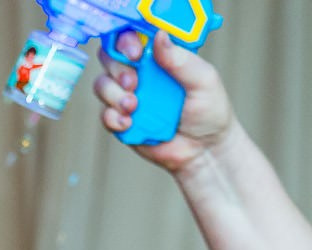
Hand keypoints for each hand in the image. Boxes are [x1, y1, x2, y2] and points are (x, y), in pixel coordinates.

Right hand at [93, 29, 237, 174]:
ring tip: (133, 106)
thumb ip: (180, 59)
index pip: (132, 38)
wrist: (203, 151)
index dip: (126, 41)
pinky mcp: (122, 121)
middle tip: (134, 83)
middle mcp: (140, 74)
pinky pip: (104, 115)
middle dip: (117, 69)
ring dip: (113, 94)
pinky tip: (128, 123)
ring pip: (102, 85)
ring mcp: (128, 98)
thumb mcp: (203, 79)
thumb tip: (159, 36)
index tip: (136, 53)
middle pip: (110, 59)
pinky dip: (112, 118)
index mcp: (159, 58)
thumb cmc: (209, 112)